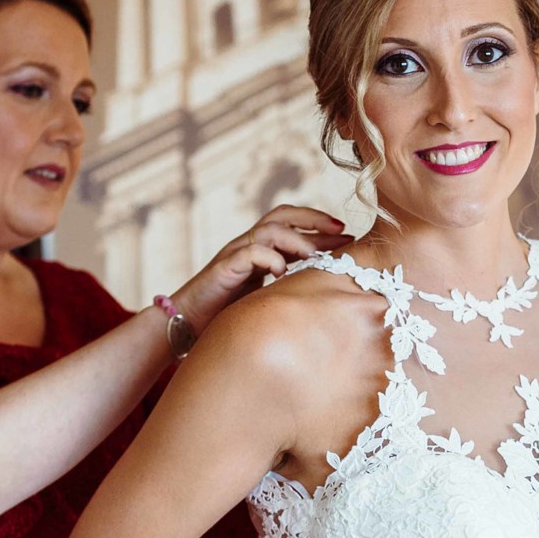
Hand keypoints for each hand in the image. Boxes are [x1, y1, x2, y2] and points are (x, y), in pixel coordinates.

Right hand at [172, 205, 351, 327]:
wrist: (189, 322)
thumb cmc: (230, 311)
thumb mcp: (269, 295)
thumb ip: (291, 285)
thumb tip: (329, 288)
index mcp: (262, 248)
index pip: (295, 225)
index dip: (321, 228)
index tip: (349, 235)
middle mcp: (249, 244)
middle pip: (282, 215)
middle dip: (313, 219)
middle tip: (339, 231)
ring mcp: (236, 254)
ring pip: (267, 230)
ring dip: (295, 239)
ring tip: (314, 255)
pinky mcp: (224, 269)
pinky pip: (247, 253)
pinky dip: (267, 258)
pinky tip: (281, 271)